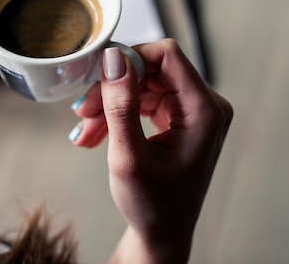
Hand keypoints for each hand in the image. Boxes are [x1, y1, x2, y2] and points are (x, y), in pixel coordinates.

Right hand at [70, 39, 232, 262]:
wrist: (162, 233)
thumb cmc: (151, 205)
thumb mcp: (128, 157)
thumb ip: (120, 106)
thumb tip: (112, 58)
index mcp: (204, 112)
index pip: (166, 55)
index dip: (128, 59)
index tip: (97, 79)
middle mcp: (205, 105)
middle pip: (151, 69)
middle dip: (113, 88)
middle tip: (82, 112)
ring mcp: (194, 111)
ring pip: (142, 83)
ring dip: (110, 103)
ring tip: (86, 131)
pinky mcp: (181, 117)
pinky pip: (144, 99)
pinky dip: (118, 113)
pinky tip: (96, 132)